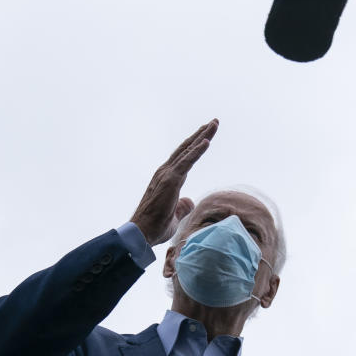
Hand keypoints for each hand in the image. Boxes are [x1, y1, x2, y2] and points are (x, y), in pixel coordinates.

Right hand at [130, 119, 218, 244]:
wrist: (141, 233)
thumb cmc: (155, 227)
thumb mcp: (174, 216)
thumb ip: (182, 207)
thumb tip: (190, 201)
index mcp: (167, 179)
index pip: (184, 158)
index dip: (196, 145)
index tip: (207, 134)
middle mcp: (166, 172)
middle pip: (187, 149)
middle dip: (201, 134)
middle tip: (214, 122)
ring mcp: (167, 175)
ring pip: (188, 151)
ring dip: (203, 136)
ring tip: (214, 124)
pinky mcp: (170, 181)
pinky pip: (186, 162)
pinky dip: (197, 151)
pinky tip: (206, 141)